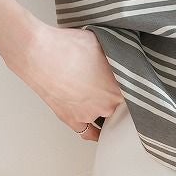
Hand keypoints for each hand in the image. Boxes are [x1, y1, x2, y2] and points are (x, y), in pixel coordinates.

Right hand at [1, 22, 124, 141]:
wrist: (39, 54)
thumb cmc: (69, 46)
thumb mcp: (104, 42)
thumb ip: (118, 56)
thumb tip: (123, 55)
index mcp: (119, 86)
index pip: (136, 91)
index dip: (134, 83)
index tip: (132, 79)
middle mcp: (107, 105)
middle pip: (121, 103)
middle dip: (118, 92)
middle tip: (111, 80)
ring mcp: (89, 114)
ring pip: (106, 114)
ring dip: (105, 106)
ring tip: (99, 91)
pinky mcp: (71, 119)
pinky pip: (89, 132)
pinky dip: (95, 129)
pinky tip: (100, 128)